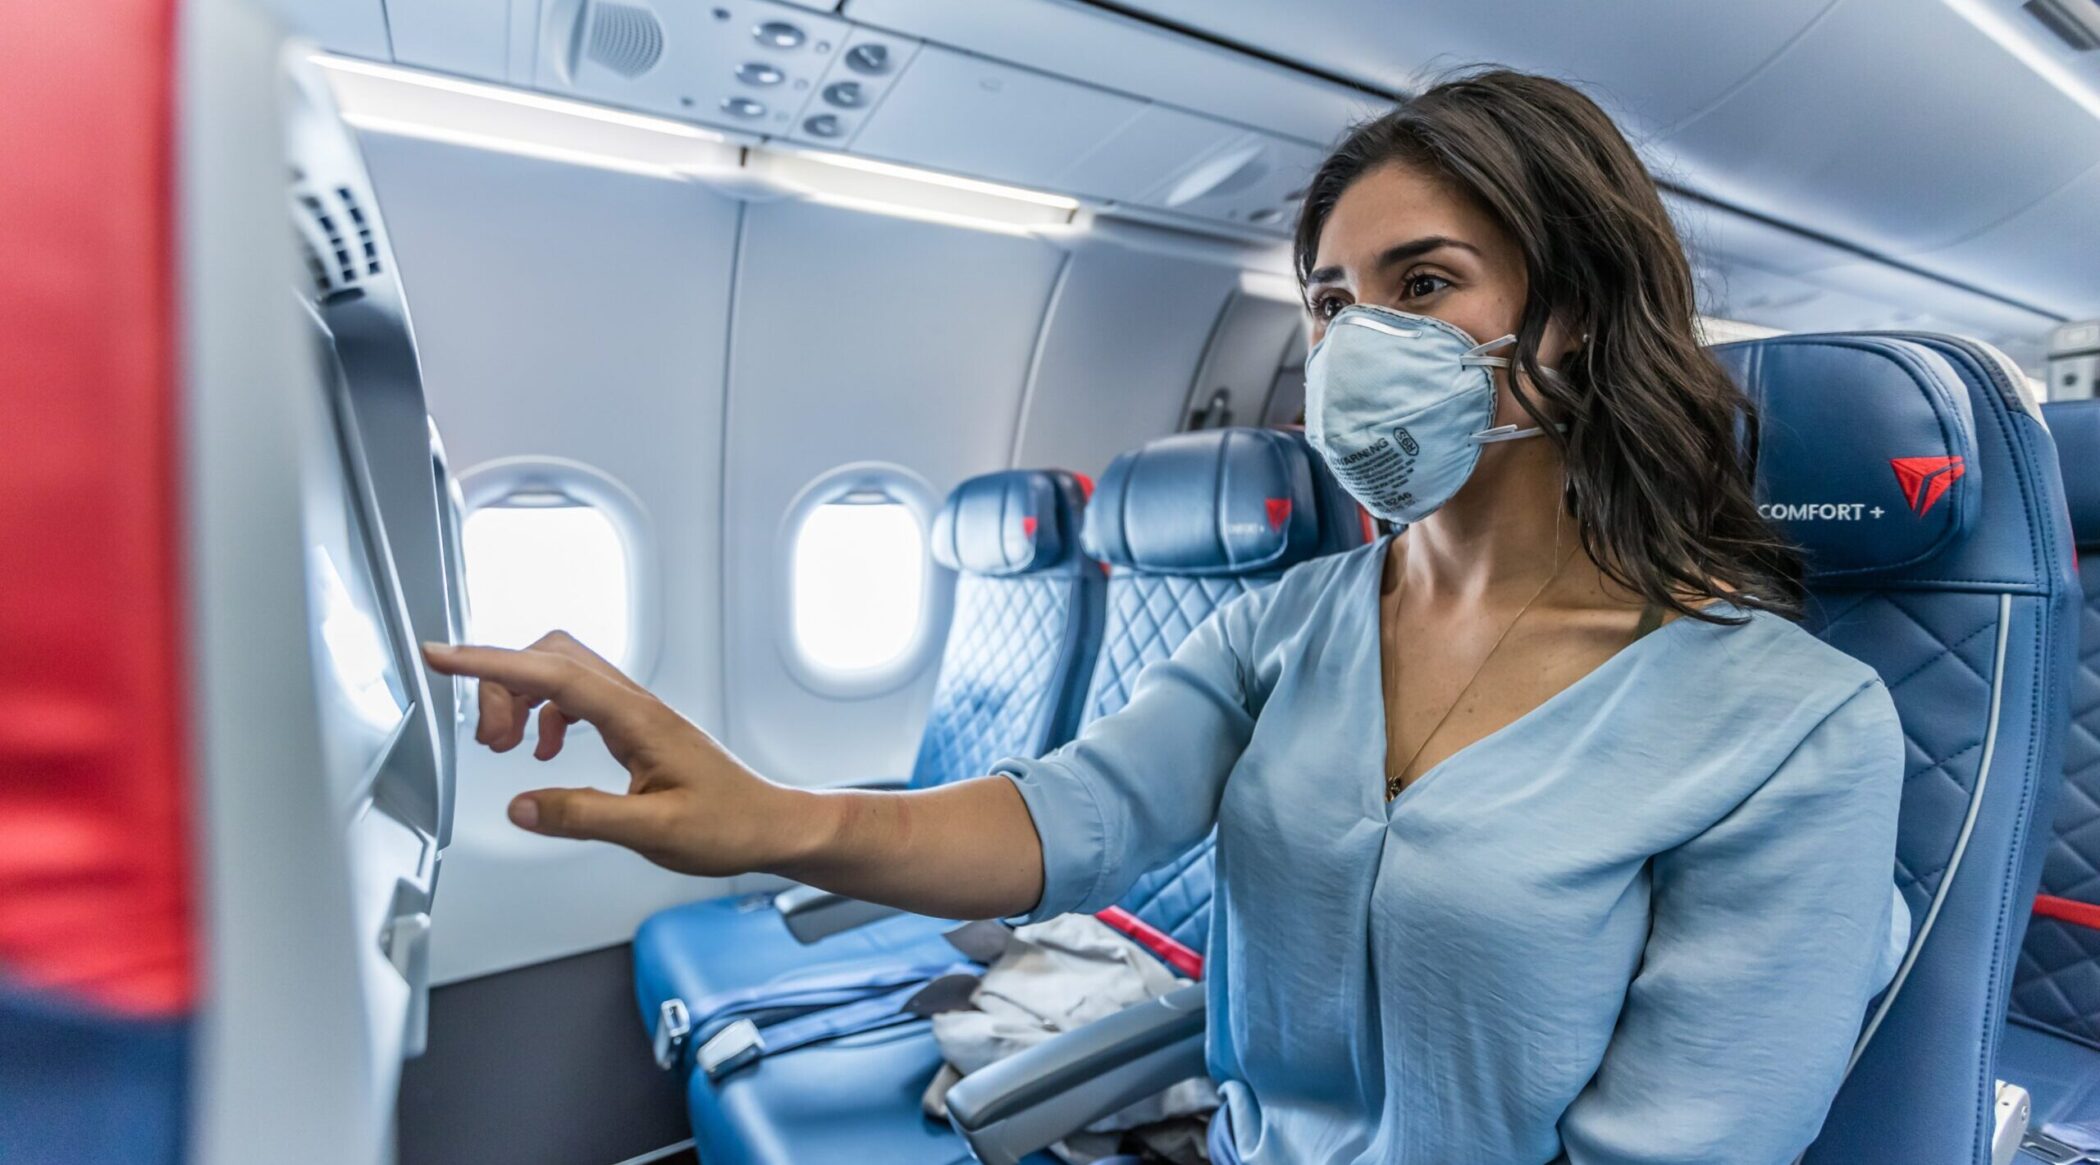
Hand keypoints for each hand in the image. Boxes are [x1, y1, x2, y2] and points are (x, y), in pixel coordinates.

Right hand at [421, 631, 818, 876]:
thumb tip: (521, 806)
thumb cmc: (729, 826)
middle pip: (550, 657)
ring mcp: (636, 711)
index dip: (489, 662)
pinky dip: (545, 714)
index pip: (551, 672)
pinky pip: (576, 697)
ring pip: (561, 672)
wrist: (770, 825)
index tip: (440, 655)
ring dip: (521, 699)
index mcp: (637, 719)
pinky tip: (543, 754)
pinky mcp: (636, 726)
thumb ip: (584, 816)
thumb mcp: (654, 832)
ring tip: (507, 749)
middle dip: (502, 684)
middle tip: (488, 741)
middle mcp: (635, 704)